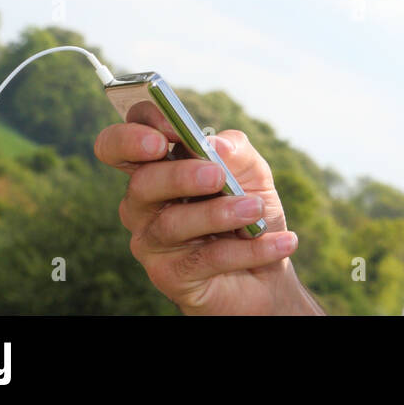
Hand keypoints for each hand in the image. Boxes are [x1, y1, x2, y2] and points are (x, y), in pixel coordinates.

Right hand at [94, 123, 324, 313]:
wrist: (266, 274)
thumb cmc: (250, 212)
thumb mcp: (253, 173)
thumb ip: (236, 151)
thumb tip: (215, 143)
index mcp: (156, 168)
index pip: (120, 144)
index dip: (135, 133)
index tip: (173, 128)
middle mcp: (143, 204)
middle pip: (141, 183)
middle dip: (179, 175)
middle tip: (216, 175)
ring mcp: (152, 241)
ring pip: (172, 223)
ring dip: (221, 214)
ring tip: (256, 209)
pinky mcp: (169, 275)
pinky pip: (206, 258)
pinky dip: (250, 249)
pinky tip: (283, 242)